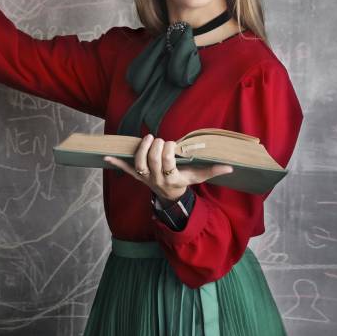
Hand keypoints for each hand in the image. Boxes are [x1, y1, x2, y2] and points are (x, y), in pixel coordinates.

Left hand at [104, 134, 233, 202]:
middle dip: (156, 146)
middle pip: (152, 161)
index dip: (169, 151)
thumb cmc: (184, 182)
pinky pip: (125, 170)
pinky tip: (106, 156)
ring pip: (138, 163)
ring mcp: (145, 178)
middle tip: (162, 140)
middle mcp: (156, 179)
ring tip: (149, 138)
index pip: (167, 163)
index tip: (173, 144)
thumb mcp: (198, 178)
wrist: (169, 197)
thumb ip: (213, 171)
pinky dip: (116, 163)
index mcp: (172, 179)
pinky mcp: (136, 175)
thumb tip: (230, 167)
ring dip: (141, 148)